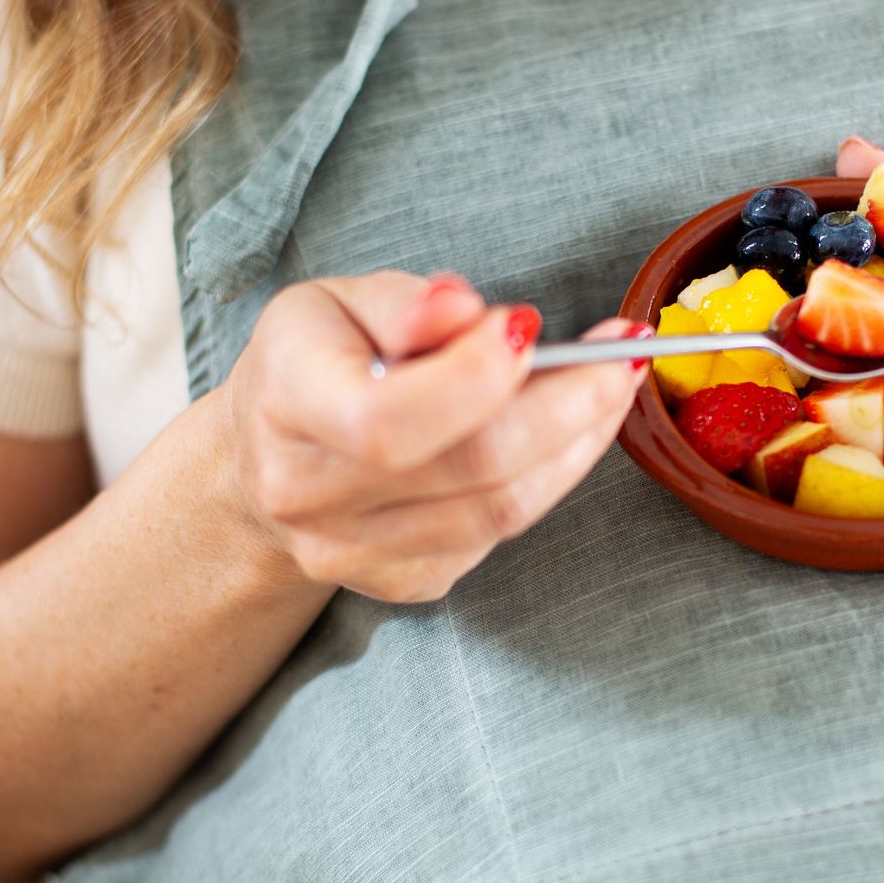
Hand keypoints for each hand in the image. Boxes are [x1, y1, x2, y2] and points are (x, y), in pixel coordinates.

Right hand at [223, 271, 648, 604]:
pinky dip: (547, 477)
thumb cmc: (314, 363)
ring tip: (611, 384)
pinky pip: (497, 534)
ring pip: (503, 509)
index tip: (530, 325)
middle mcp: (310, 491)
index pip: (387, 420)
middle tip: (623, 352)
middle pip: (473, 467)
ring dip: (579, 443)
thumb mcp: (337, 301)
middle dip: (571, 405)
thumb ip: (407, 304)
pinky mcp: (401, 581)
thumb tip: (470, 314)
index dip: (474, 378)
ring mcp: (353, 551)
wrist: (260, 461)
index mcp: (287, 401)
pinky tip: (564, 431)